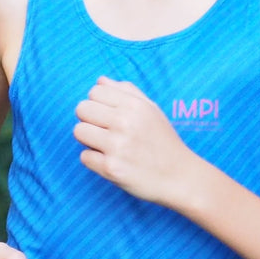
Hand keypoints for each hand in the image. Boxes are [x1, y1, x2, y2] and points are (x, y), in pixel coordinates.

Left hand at [73, 77, 188, 204]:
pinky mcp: (111, 168)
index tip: (111, 117)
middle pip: (82, 109)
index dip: (99, 104)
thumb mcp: (152, 111)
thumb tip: (100, 80)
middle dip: (90, 120)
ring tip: (108, 147)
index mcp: (135, 105)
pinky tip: (113, 162)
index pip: (94, 91)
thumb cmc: (164, 142)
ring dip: (90, 140)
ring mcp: (117, 146)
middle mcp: (125, 122)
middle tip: (107, 132)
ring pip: (79, 132)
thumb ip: (127, 92)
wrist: (180, 177)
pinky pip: (84, 157)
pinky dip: (95, 161)